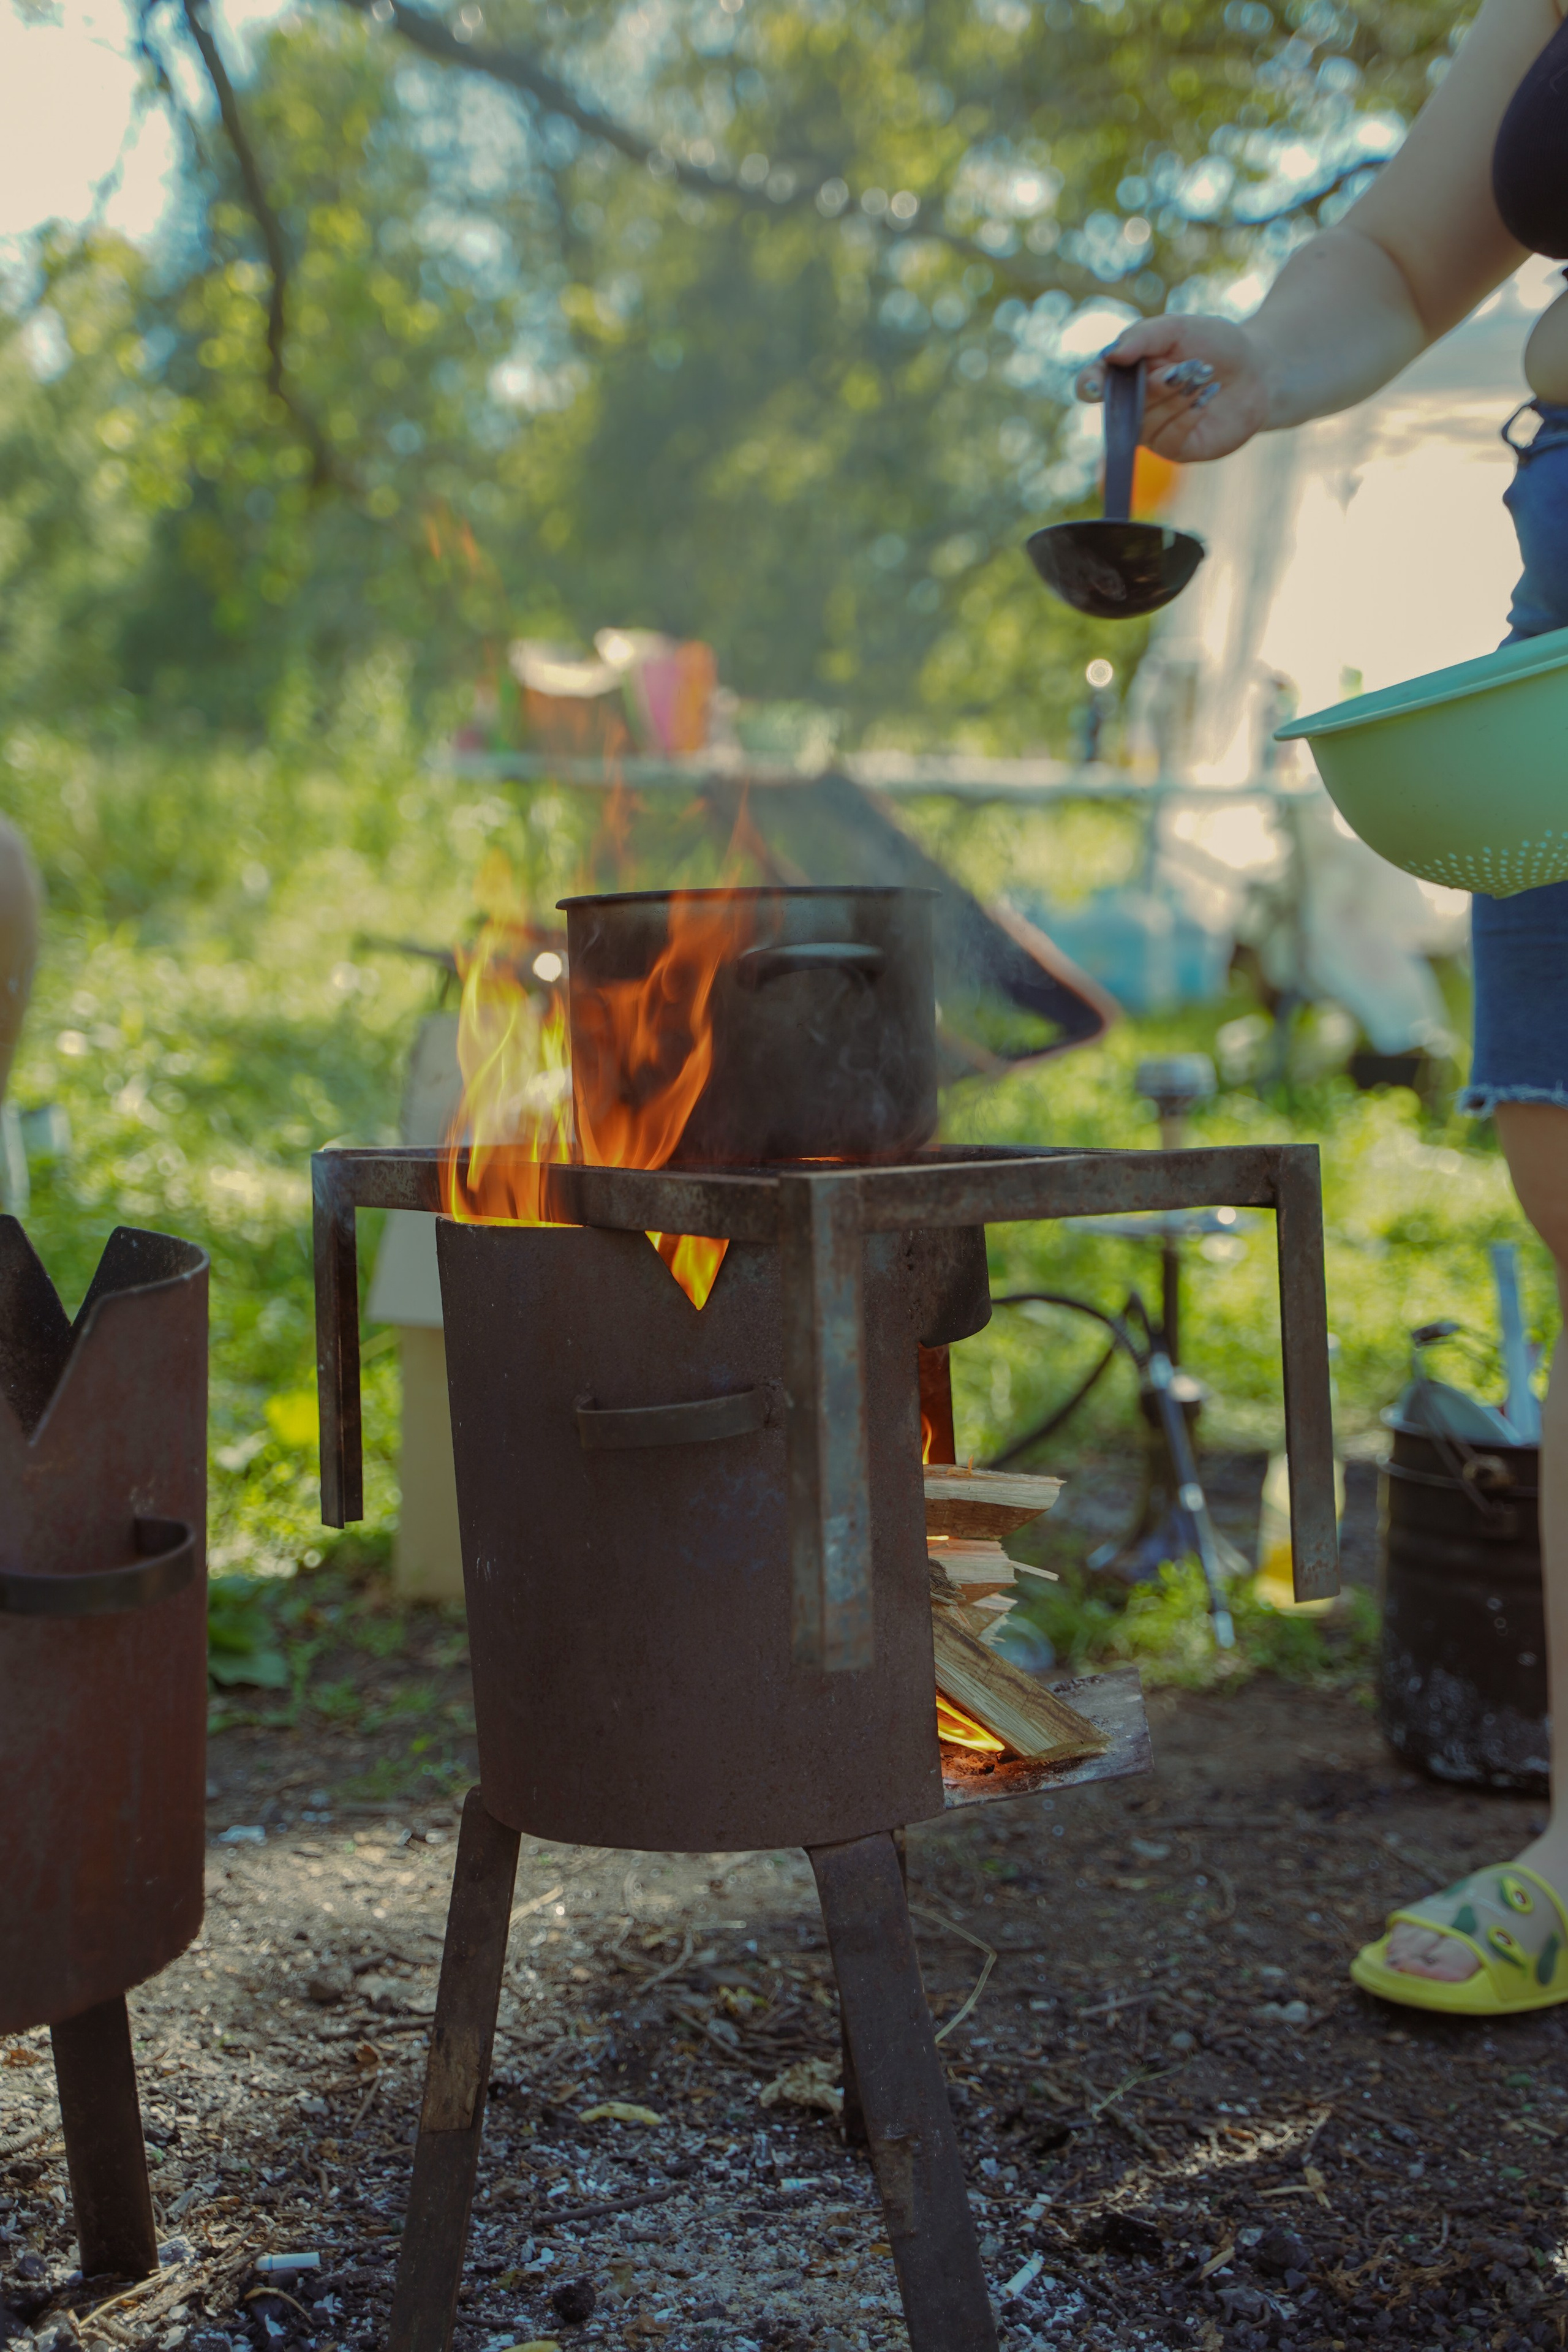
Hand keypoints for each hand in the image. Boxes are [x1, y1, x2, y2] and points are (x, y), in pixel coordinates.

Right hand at [1077, 315, 1272, 461]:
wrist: (1257, 369)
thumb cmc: (1214, 344)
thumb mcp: (1179, 328)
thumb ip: (1143, 337)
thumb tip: (1111, 356)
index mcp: (1125, 373)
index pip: (1091, 384)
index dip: (1089, 385)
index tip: (1095, 386)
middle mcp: (1132, 406)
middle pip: (1124, 402)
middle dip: (1157, 382)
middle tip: (1188, 365)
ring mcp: (1152, 432)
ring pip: (1147, 421)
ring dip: (1178, 395)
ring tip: (1204, 377)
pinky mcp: (1176, 450)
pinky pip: (1169, 439)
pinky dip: (1189, 415)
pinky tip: (1207, 399)